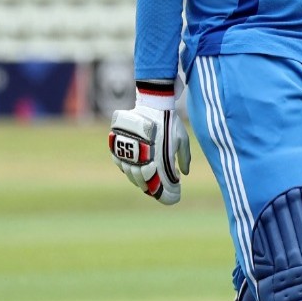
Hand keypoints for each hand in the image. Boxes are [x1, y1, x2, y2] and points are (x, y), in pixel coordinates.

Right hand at [108, 90, 190, 204]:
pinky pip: (120, 163)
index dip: (162, 192)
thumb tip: (183, 174)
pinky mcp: (118, 145)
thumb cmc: (170, 122)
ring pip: (129, 173)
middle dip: (149, 188)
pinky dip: (127, 169)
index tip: (169, 197)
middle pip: (141, 180)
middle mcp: (140, 158)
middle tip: (156, 191)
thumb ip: (184, 157)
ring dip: (137, 179)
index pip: (157, 183)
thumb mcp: (182, 139)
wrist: (152, 103)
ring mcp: (127, 152)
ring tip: (144, 183)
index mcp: (157, 159)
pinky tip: (133, 170)